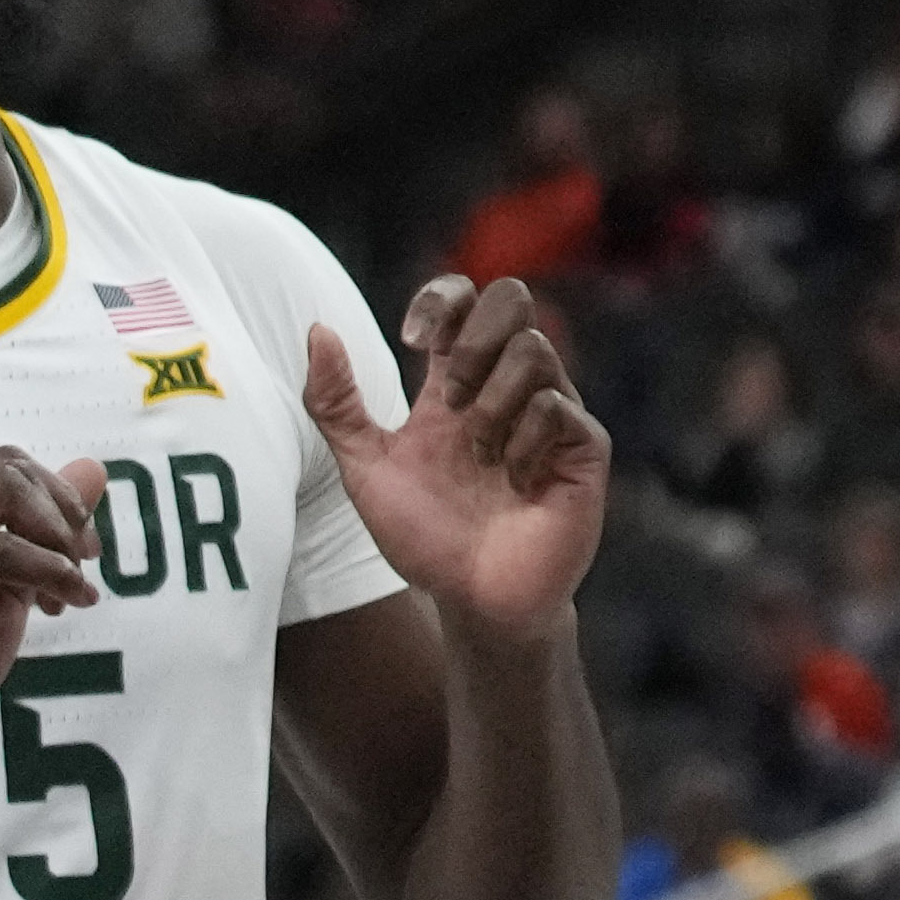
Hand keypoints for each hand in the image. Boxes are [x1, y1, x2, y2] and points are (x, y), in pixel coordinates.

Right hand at [0, 450, 98, 763]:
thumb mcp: (4, 586)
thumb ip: (42, 529)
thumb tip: (96, 468)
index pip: (1, 465)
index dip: (53, 499)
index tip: (77, 550)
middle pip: (7, 467)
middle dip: (62, 510)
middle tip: (86, 559)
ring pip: (5, 490)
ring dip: (56, 536)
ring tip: (72, 585)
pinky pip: (6, 549)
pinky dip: (50, 571)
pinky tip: (66, 602)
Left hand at [318, 280, 613, 638]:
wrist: (473, 602)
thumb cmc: (425, 538)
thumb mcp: (366, 469)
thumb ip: (335, 404)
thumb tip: (316, 328)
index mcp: (457, 383)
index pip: (462, 300)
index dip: (441, 299)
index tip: (413, 340)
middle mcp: (507, 387)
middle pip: (511, 298)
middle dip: (474, 338)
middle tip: (451, 396)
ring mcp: (551, 413)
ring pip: (535, 349)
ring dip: (493, 400)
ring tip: (480, 452)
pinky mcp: (583, 448)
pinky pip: (559, 407)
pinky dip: (524, 440)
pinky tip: (514, 480)